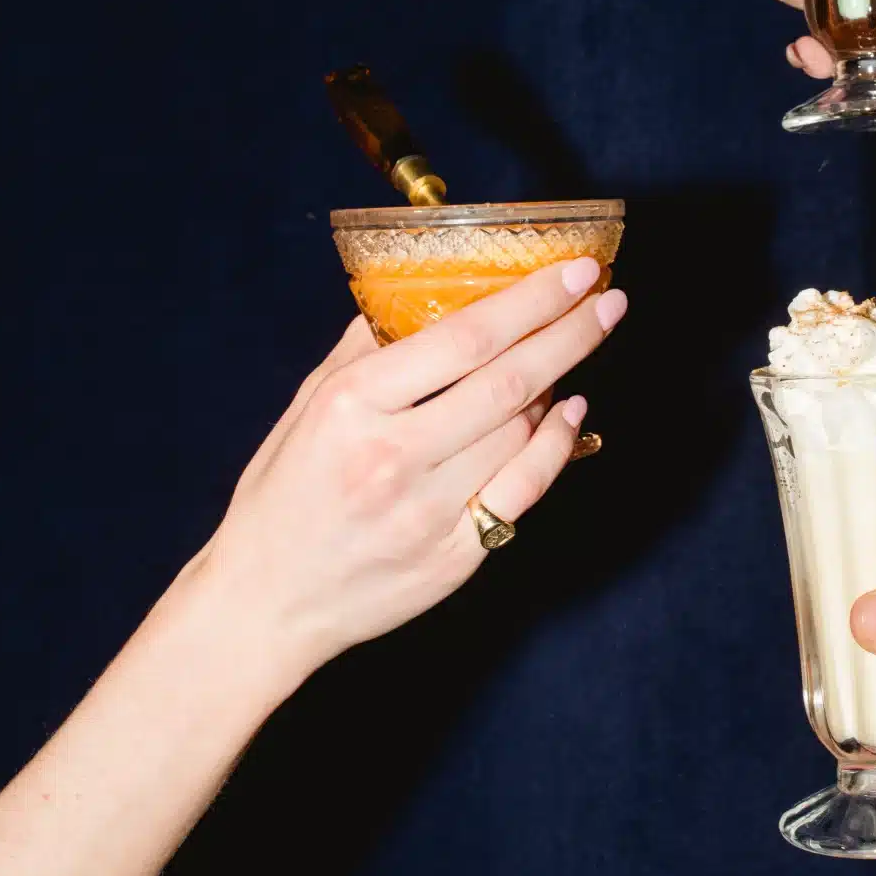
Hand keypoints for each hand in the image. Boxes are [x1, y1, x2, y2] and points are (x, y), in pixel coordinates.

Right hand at [192, 259, 627, 679]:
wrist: (266, 603)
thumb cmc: (283, 498)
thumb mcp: (307, 406)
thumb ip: (364, 348)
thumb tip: (418, 290)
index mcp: (352, 406)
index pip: (464, 338)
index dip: (531, 301)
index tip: (576, 272)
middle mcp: (393, 456)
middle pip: (509, 380)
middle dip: (570, 332)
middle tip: (609, 299)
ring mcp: (428, 512)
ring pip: (522, 432)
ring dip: (562, 382)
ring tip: (576, 347)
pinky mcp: (454, 558)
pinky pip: (525, 490)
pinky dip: (555, 446)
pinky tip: (568, 413)